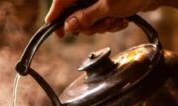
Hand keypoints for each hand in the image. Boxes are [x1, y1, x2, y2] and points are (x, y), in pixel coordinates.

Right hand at [45, 0, 160, 35]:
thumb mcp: (107, 7)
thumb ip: (85, 17)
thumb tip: (68, 26)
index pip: (61, 2)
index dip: (56, 17)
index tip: (57, 32)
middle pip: (74, 15)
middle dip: (89, 25)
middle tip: (102, 25)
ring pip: (88, 20)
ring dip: (102, 26)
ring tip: (115, 21)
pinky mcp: (105, 4)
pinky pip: (99, 20)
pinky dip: (109, 23)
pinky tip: (121, 21)